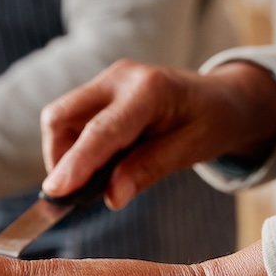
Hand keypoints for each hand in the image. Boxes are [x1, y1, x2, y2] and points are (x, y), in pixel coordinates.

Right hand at [40, 60, 275, 208]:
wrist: (220, 97)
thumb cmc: (210, 122)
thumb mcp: (189, 150)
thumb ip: (148, 169)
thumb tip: (111, 198)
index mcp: (149, 91)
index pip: (101, 131)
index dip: (75, 163)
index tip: (55, 192)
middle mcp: (120, 78)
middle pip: (62, 117)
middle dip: (60, 159)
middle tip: (76, 194)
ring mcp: (106, 80)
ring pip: (60, 120)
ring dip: (65, 155)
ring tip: (94, 179)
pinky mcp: (99, 90)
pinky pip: (70, 120)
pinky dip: (74, 147)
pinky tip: (99, 163)